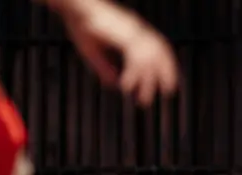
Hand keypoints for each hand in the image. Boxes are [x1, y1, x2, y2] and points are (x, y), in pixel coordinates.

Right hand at [56, 0, 178, 104]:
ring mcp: (130, 30)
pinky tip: (125, 87)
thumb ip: (104, 68)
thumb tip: (115, 84)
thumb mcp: (93, 52)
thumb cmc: (81, 24)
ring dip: (147, 80)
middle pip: (160, 53)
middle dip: (166, 74)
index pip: (159, 48)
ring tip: (143, 98)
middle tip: (167, 93)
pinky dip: (132, 74)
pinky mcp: (122, 34)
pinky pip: (133, 57)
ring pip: (148, 58)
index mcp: (133, 30)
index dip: (167, 66)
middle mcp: (135, 29)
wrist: (72, 6)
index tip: (168, 83)